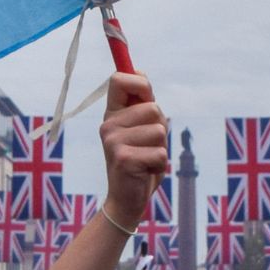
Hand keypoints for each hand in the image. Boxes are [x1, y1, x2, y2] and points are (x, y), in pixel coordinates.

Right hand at [98, 72, 167, 224]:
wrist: (127, 199)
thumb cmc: (139, 160)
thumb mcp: (140, 128)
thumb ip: (141, 104)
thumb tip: (140, 71)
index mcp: (111, 114)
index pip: (119, 79)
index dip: (139, 81)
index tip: (146, 93)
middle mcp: (108, 124)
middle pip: (153, 108)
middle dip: (160, 128)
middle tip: (147, 145)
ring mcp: (113, 141)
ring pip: (159, 131)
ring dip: (161, 147)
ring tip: (147, 158)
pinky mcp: (124, 159)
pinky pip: (161, 152)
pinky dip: (160, 164)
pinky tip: (146, 171)